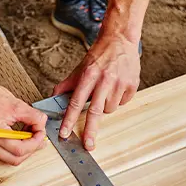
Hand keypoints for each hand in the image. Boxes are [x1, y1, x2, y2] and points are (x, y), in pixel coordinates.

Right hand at [0, 77, 47, 164]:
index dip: (34, 143)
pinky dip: (15, 147)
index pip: (19, 149)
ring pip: (10, 158)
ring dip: (24, 149)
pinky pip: (4, 153)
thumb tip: (42, 126)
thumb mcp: (16, 104)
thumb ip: (34, 117)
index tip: (41, 133)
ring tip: (30, 134)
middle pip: (15, 158)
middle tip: (38, 136)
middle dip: (31, 148)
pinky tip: (20, 136)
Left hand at [53, 33, 139, 150]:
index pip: (76, 102)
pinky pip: (123, 102)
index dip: (69, 119)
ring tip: (106, 91)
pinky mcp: (132, 84)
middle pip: (95, 111)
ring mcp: (119, 82)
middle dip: (91, 130)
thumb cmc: (99, 56)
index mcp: (88, 75)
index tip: (65, 133)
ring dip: (106, 106)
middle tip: (88, 145)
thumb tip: (53, 97)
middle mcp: (104, 80)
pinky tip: (117, 87)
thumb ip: (67, 84)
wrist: (120, 40)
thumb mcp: (80, 67)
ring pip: (110, 109)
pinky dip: (119, 99)